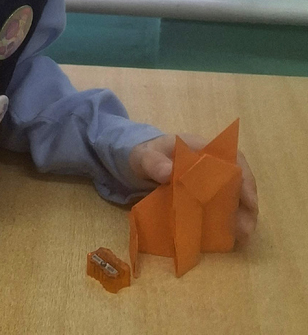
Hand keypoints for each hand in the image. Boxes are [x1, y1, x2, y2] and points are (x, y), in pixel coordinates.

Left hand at [128, 133, 258, 244]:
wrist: (138, 163)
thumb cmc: (144, 155)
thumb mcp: (144, 156)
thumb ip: (153, 162)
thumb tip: (168, 173)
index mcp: (201, 148)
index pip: (232, 159)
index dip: (245, 179)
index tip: (248, 201)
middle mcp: (212, 164)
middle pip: (240, 181)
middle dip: (247, 205)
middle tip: (246, 230)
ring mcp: (210, 180)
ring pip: (235, 196)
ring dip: (242, 216)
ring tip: (241, 238)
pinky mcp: (205, 196)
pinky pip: (222, 208)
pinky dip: (228, 221)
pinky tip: (229, 238)